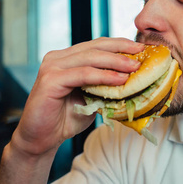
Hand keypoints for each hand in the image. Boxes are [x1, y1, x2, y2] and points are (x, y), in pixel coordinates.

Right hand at [10, 37, 143, 155]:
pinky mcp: (50, 80)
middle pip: (95, 47)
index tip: (141, 48)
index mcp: (68, 58)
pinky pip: (82, 74)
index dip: (120, 44)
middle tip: (141, 53)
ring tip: (135, 67)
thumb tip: (133, 78)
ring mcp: (52, 67)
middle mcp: (58, 58)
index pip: (97, 45)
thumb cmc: (66, 118)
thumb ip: (106, 85)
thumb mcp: (92, 97)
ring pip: (90, 58)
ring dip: (115, 62)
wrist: (41, 139)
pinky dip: (103, 76)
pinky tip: (119, 79)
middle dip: (121, 49)